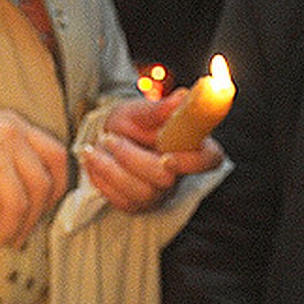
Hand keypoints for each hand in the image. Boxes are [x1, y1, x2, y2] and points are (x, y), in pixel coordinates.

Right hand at [0, 95, 68, 248]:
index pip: (57, 157)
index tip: (44, 208)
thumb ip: (3, 151)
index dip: (57, 189)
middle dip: (31, 220)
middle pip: (43, 187)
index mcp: (14, 124)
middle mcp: (11, 135)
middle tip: (15, 237)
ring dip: (5, 231)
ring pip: (18, 206)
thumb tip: (20, 195)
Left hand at [79, 91, 222, 213]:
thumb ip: (160, 109)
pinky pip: (119, 200)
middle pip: (166, 179)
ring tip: (96, 146)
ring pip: (141, 193)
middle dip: (132, 158)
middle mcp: (179, 175)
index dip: (191, 162)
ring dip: (111, 167)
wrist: (107, 136)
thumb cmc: (131, 122)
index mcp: (191, 146)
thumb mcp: (141, 110)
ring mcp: (158, 193)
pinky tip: (94, 160)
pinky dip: (101, 177)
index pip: (209, 159)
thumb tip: (182, 97)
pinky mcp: (136, 205)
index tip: (165, 156)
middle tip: (108, 137)